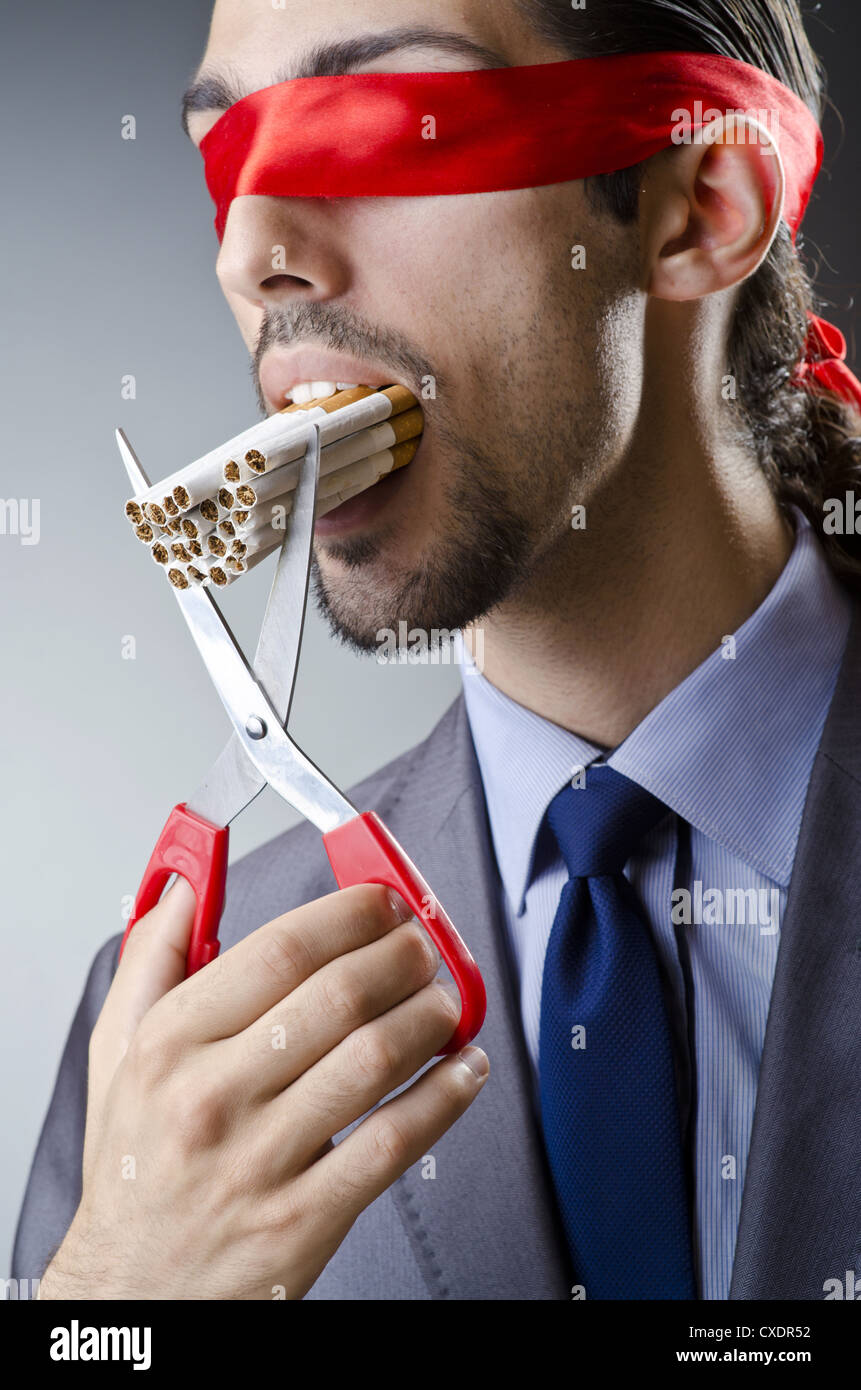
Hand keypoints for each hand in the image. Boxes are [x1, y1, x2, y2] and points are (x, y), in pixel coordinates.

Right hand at [39, 877, 487, 1298]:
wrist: (135, 1290)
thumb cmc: (136, 1165)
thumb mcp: (117, 1053)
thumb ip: (153, 957)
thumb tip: (184, 882)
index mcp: (170, 1045)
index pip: (280, 950)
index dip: (350, 914)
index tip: (382, 904)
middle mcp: (213, 1097)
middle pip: (340, 995)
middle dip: (405, 956)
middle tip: (425, 948)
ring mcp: (261, 1160)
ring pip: (375, 1059)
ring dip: (432, 1016)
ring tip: (445, 1003)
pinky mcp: (304, 1218)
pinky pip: (394, 1141)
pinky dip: (445, 1095)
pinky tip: (463, 1070)